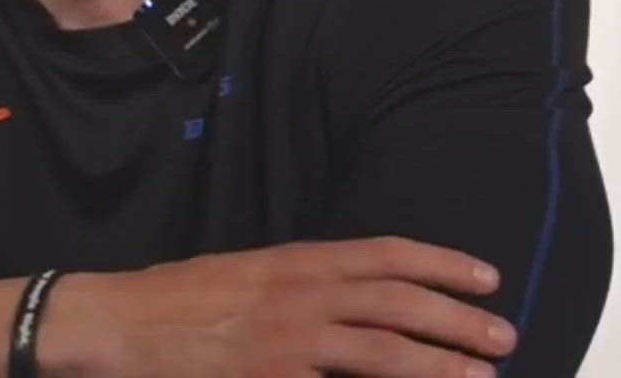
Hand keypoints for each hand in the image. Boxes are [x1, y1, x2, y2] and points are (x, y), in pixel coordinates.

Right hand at [47, 237, 515, 377]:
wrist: (117, 322)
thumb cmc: (179, 300)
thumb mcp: (248, 274)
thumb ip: (302, 283)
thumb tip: (355, 297)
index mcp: (296, 261)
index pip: (385, 254)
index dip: (442, 264)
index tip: (486, 277)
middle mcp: (299, 294)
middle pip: (398, 302)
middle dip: (458, 320)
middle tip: (504, 337)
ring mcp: (287, 340)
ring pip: (383, 351)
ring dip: (439, 364)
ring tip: (482, 376)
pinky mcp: (270, 377)